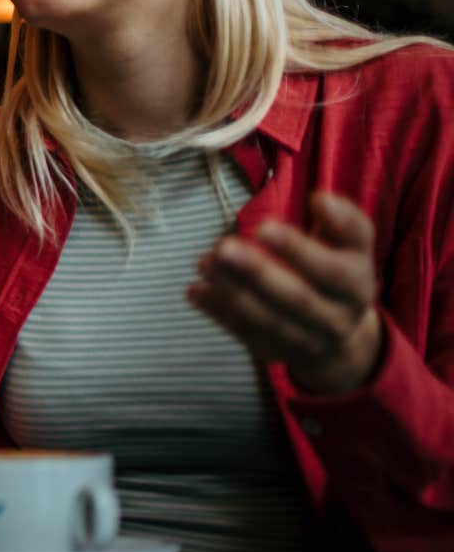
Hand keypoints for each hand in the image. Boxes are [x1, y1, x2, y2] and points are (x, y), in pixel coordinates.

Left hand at [189, 191, 385, 395]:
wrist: (340, 334)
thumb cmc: (338, 269)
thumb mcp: (352, 246)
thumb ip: (343, 221)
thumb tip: (322, 199)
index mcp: (356, 285)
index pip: (332, 270)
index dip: (299, 250)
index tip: (264, 227)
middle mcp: (337, 318)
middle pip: (296, 298)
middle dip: (257, 272)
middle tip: (223, 248)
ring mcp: (307, 340)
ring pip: (268, 320)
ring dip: (233, 292)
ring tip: (205, 263)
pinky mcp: (277, 352)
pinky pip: (246, 335)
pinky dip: (219, 313)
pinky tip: (196, 291)